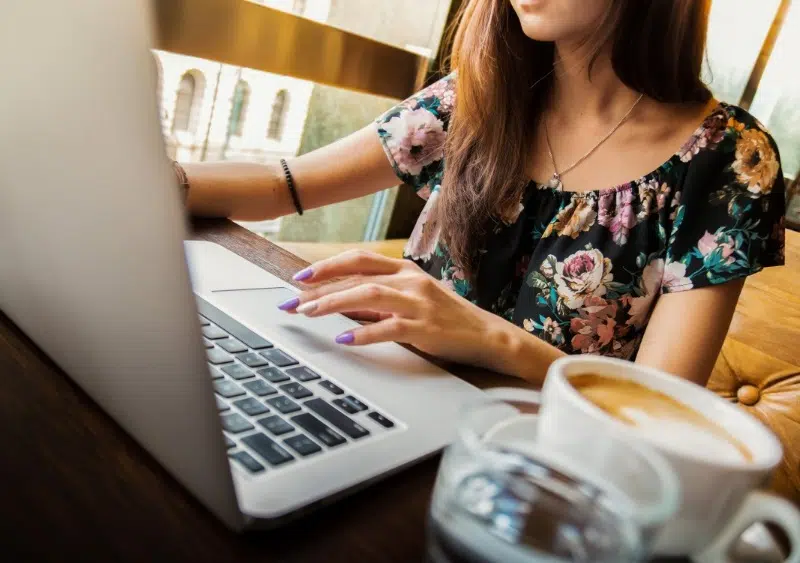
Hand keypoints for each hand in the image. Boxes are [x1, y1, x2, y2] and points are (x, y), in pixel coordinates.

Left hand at [277, 250, 509, 367]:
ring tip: (309, 313)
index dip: (326, 266)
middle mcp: (410, 280)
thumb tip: (339, 302)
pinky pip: (389, 328)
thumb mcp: (410, 300)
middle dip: (319, 288)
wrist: (486, 335)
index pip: (358, 259)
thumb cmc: (445, 318)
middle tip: (291, 301)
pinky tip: (344, 339)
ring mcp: (419, 303)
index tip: (299, 277)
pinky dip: (363, 333)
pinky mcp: (426, 328)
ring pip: (369, 296)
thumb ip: (377, 300)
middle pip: (357, 276)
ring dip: (334, 303)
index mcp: (404, 269)